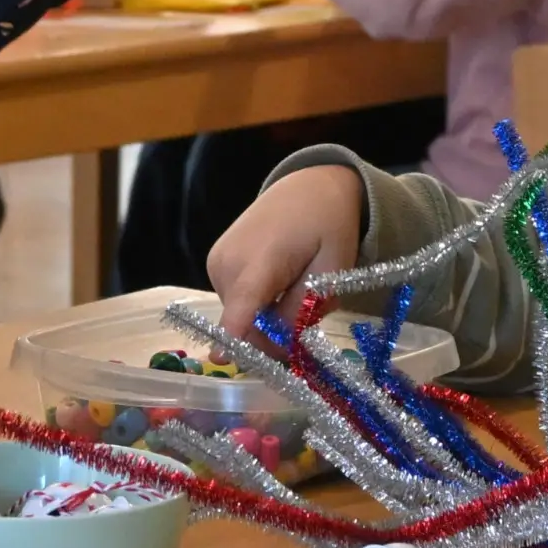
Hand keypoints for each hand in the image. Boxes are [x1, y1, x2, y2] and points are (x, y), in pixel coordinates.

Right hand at [208, 165, 363, 337]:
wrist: (307, 186)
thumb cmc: (327, 225)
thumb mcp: (332, 269)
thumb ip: (304, 308)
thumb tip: (277, 342)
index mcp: (261, 259)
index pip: (242, 305)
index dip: (233, 335)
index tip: (221, 361)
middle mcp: (228, 263)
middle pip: (245, 323)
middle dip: (275, 332)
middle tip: (307, 313)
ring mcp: (216, 264)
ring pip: (241, 315)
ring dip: (268, 317)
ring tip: (293, 285)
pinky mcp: (214, 264)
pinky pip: (237, 301)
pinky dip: (258, 303)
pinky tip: (276, 280)